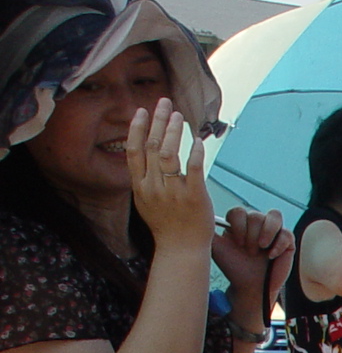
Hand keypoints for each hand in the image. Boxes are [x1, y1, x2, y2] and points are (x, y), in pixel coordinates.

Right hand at [128, 100, 212, 253]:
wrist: (181, 249)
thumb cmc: (166, 225)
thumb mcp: (145, 202)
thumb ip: (144, 179)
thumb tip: (145, 154)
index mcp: (140, 186)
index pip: (134, 150)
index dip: (137, 128)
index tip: (142, 111)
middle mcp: (153, 186)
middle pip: (152, 146)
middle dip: (158, 121)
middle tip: (165, 103)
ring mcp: (173, 191)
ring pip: (170, 153)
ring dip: (174, 131)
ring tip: (179, 116)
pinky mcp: (194, 196)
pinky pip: (194, 168)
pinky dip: (195, 151)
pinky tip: (197, 140)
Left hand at [214, 206, 292, 307]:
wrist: (249, 286)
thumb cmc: (234, 268)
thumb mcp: (215, 247)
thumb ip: (207, 230)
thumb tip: (199, 214)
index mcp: (240, 224)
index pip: (239, 211)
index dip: (238, 225)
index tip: (237, 243)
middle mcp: (257, 225)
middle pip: (256, 215)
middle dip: (251, 234)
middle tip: (249, 251)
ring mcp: (273, 232)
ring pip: (275, 216)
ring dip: (267, 231)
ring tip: (261, 247)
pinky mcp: (287, 243)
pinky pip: (287, 233)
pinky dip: (279, 244)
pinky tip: (271, 255)